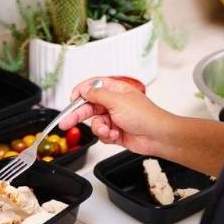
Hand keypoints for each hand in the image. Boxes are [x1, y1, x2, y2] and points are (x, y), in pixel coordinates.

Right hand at [58, 77, 175, 155]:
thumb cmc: (146, 116)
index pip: (92, 87)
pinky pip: (102, 134)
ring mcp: (115, 118)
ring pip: (94, 123)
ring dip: (99, 129)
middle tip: (65, 122)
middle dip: (77, 115)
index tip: (71, 100)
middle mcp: (114, 103)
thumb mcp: (117, 101)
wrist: (158, 136)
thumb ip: (97, 95)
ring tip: (108, 131)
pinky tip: (115, 136)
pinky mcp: (115, 132)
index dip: (80, 93)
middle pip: (89, 106)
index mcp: (115, 90)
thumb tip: (84, 89)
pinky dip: (106, 136)